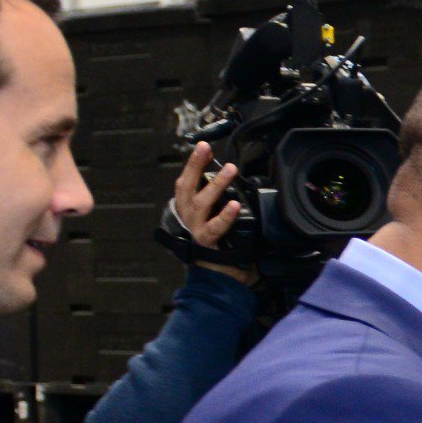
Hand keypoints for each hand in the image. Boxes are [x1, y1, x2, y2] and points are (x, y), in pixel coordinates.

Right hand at [167, 142, 251, 273]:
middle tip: (205, 149)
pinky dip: (225, 216)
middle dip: (194, 166)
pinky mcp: (207, 243)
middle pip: (187, 187)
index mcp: (187, 208)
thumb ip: (217, 198)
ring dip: (216, 184)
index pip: (187, 182)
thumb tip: (228, 172)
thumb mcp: (214, 216)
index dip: (193, 164)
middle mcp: (187, 216)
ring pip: (202, 203)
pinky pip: (215, 228)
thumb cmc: (216, 243)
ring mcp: (195, 229)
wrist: (214, 276)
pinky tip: (234, 205)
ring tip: (231, 169)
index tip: (203, 146)